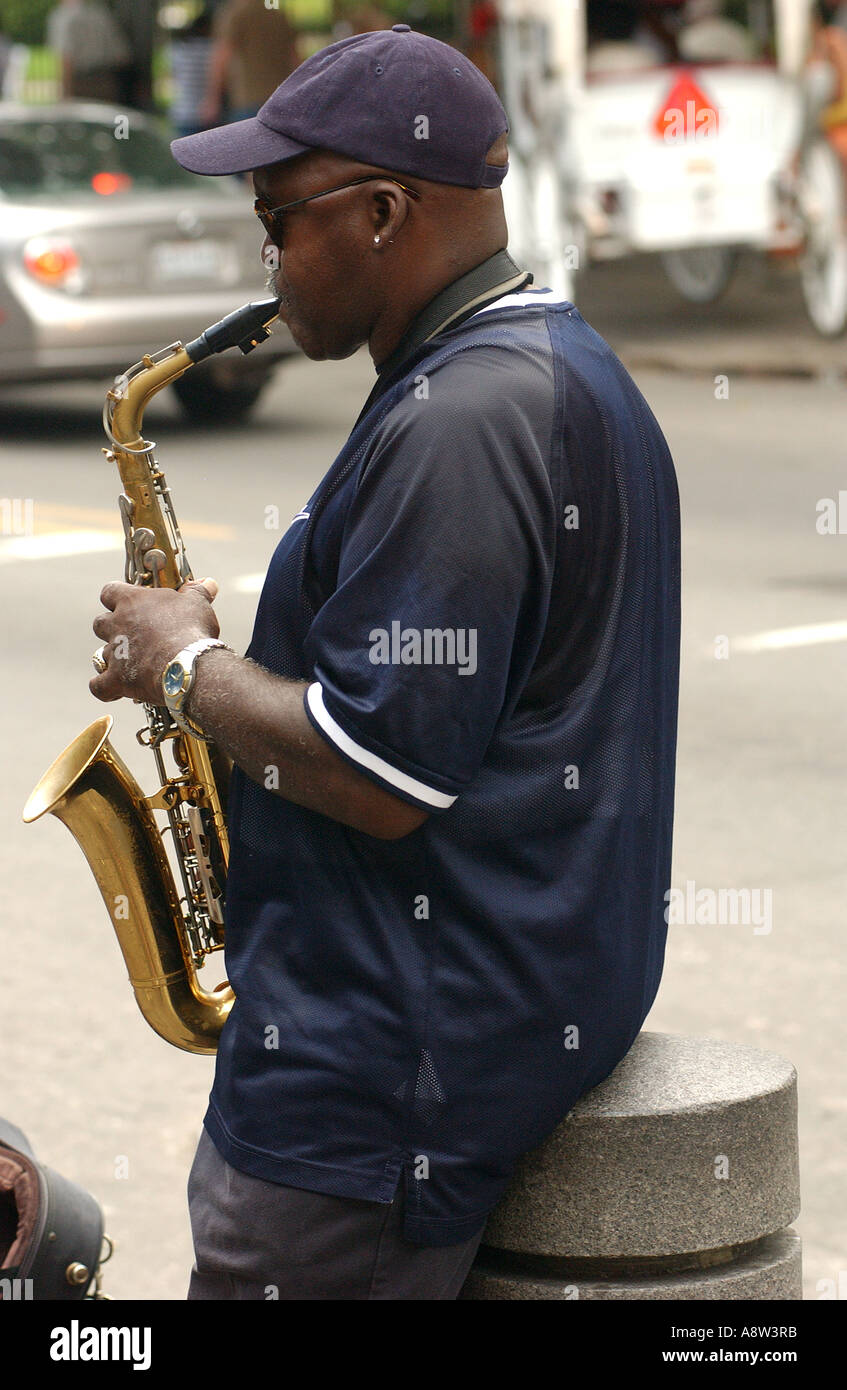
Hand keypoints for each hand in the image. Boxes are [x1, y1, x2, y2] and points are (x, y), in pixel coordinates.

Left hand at [90, 578, 218, 705]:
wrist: (188, 665)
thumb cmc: (191, 630)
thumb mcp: (198, 604)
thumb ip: (197, 591)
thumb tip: (208, 583)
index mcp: (131, 601)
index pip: (110, 591)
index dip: (116, 597)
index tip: (128, 602)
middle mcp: (116, 625)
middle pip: (100, 623)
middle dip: (111, 628)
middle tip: (132, 635)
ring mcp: (114, 653)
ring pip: (100, 654)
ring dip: (113, 659)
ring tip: (131, 664)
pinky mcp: (116, 679)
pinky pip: (99, 686)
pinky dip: (104, 688)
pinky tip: (114, 690)